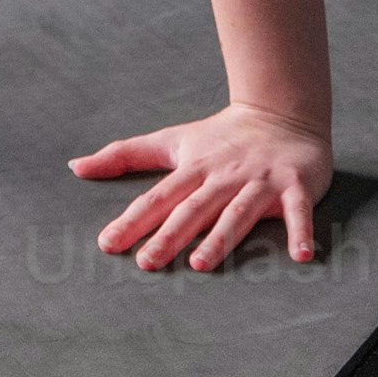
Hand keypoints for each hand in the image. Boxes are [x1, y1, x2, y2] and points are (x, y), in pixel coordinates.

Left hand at [71, 102, 331, 271]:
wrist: (281, 111)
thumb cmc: (220, 137)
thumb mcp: (171, 141)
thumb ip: (125, 156)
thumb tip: (75, 166)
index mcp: (194, 168)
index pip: (158, 198)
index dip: (133, 220)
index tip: (108, 243)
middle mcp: (223, 176)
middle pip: (193, 208)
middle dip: (170, 235)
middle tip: (148, 262)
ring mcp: (259, 180)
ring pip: (237, 212)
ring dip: (221, 238)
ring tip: (202, 265)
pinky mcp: (294, 184)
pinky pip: (298, 211)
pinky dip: (301, 232)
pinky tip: (302, 257)